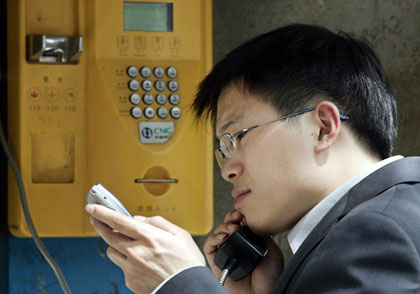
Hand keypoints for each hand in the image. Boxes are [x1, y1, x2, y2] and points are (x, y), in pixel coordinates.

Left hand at [86, 204, 205, 293]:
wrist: (188, 289)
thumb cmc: (187, 263)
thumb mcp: (180, 234)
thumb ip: (158, 222)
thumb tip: (140, 219)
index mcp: (148, 237)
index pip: (117, 221)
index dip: (102, 212)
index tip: (93, 207)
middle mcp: (136, 252)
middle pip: (108, 235)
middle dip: (100, 224)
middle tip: (96, 218)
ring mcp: (131, 267)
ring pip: (112, 251)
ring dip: (115, 244)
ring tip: (125, 242)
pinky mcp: (130, 280)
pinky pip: (121, 266)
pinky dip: (126, 260)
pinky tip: (139, 261)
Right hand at [203, 209, 283, 293]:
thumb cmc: (268, 280)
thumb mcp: (273, 253)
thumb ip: (265, 237)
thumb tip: (257, 223)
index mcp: (248, 242)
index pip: (239, 223)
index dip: (240, 216)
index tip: (245, 214)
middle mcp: (236, 245)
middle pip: (227, 224)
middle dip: (231, 218)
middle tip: (237, 218)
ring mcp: (226, 252)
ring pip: (218, 232)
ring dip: (223, 226)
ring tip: (233, 229)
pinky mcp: (216, 261)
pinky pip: (209, 246)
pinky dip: (213, 238)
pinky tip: (223, 237)